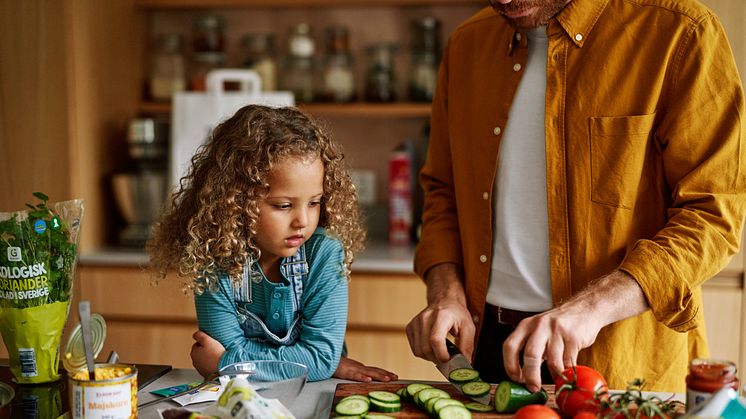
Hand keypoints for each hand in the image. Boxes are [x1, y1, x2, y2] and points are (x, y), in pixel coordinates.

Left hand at [190, 330, 224, 377]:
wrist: (223, 369)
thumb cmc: (216, 355)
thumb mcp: (207, 340)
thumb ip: (199, 335)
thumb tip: (195, 334)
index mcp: (193, 352)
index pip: (197, 343)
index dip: (205, 342)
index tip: (212, 343)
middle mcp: (194, 361)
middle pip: (200, 352)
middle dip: (207, 350)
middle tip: (215, 349)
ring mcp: (200, 368)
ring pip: (204, 359)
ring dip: (209, 357)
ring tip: (217, 356)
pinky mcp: (206, 374)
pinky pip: (208, 366)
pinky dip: (212, 364)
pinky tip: (217, 363)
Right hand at [333, 357, 398, 381]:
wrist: (325, 358)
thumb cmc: (336, 364)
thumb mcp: (349, 368)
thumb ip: (358, 371)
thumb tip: (366, 376)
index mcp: (360, 367)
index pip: (375, 369)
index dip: (385, 372)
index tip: (394, 375)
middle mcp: (358, 367)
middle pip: (374, 371)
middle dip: (385, 374)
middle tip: (395, 378)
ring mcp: (352, 369)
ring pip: (367, 373)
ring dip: (378, 376)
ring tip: (387, 379)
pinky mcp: (345, 372)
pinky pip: (354, 375)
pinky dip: (362, 377)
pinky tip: (368, 380)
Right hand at [406, 263, 475, 363]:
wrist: (444, 300)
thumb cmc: (456, 314)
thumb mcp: (468, 327)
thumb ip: (467, 345)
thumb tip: (465, 363)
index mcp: (441, 316)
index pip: (435, 340)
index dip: (442, 355)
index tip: (450, 360)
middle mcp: (425, 318)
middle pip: (426, 348)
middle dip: (438, 359)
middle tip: (448, 358)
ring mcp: (415, 322)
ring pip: (419, 351)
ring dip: (431, 358)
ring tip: (440, 352)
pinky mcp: (410, 327)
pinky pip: (415, 349)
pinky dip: (423, 353)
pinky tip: (432, 347)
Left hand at [502, 271, 648, 391]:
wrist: (585, 309)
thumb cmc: (558, 325)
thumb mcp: (538, 330)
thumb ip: (531, 349)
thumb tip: (524, 378)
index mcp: (526, 325)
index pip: (510, 346)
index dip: (510, 365)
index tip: (516, 379)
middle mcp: (539, 326)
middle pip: (530, 355)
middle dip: (531, 375)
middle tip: (533, 388)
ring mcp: (557, 331)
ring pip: (552, 361)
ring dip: (554, 375)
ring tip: (556, 379)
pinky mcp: (573, 337)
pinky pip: (568, 362)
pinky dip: (567, 371)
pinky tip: (568, 371)